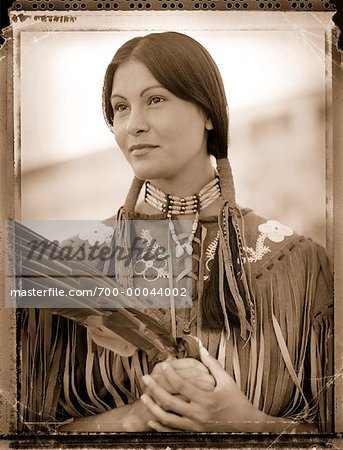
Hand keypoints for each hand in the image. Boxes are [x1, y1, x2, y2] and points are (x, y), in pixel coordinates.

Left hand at [141, 345, 268, 431]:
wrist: (247, 427)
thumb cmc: (237, 401)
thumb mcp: (226, 381)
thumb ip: (211, 364)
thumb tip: (201, 347)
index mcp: (206, 399)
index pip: (182, 385)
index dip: (170, 374)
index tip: (162, 365)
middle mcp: (198, 414)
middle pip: (170, 401)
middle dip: (155, 389)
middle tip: (145, 378)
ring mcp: (195, 426)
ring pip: (168, 419)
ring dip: (153, 408)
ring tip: (143, 397)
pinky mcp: (194, 434)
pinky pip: (173, 432)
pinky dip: (160, 426)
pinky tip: (151, 419)